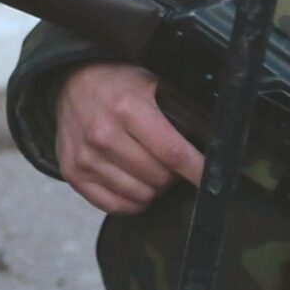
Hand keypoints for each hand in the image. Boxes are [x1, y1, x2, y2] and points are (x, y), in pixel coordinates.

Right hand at [55, 62, 204, 215]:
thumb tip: (216, 133)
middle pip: (158, 178)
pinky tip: (135, 185)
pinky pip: (115, 206)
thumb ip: (179, 106)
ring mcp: (86, 157)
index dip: (197, 170)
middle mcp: (103, 134)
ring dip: (153, 189)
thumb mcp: (151, 82)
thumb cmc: (119, 85)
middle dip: (174, 175)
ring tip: (152, 171)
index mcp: (128, 108)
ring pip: (139, 195)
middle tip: (172, 163)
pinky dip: (132, 201)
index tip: (214, 179)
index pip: (173, 152)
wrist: (73, 84)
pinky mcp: (73, 174)